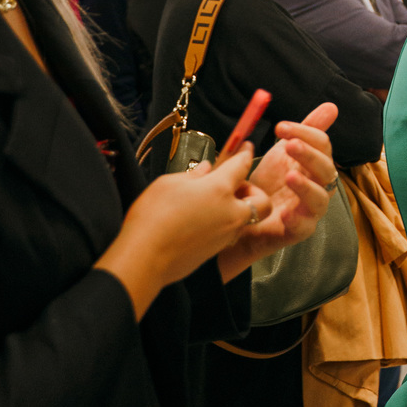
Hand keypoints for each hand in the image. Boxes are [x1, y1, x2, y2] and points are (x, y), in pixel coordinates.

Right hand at [95, 145, 271, 319]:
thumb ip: (192, 175)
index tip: (247, 147)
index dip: (245, 154)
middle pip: (262, 201)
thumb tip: (206, 170)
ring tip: (215, 205)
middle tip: (234, 187)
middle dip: (254, 192)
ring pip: (247, 220)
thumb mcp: (168, 184)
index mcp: (219, 189)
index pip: (242, 166)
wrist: (145, 258)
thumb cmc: (153, 217)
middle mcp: (231, 213)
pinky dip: (225, 226)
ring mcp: (227, 235)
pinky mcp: (217, 251)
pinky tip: (204, 222)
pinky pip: (231, 235)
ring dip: (239, 210)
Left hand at [217, 103, 339, 281]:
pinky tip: (284, 211)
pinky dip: (296, 219)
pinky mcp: (299, 230)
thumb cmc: (269, 184)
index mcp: (315, 164)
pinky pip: (304, 226)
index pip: (322, 144)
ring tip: (289, 176)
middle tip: (290, 146)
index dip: (305, 132)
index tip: (280, 127)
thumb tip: (331, 107)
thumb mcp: (281, 153)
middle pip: (326, 168)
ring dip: (307, 186)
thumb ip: (303, 131)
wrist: (244, 218)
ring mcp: (310, 209)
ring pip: (320, 198)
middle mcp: (318, 185)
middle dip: (309, 155)